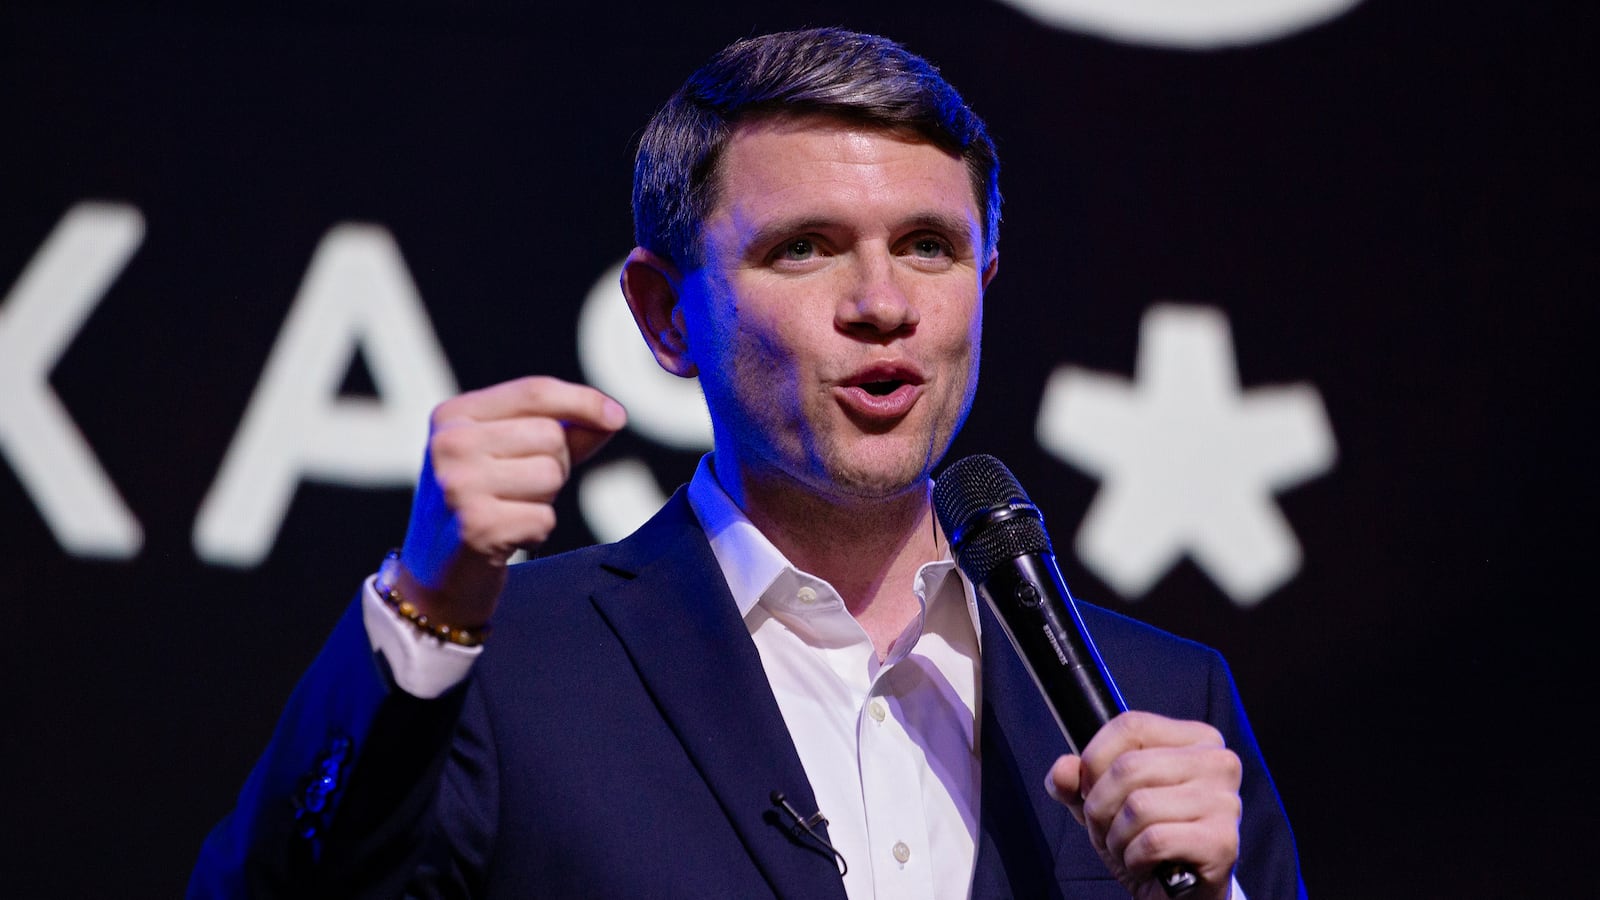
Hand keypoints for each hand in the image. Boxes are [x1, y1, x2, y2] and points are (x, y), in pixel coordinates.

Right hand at [395, 376, 626, 627]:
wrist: (439, 576)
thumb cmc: (485, 505)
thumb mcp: (514, 455)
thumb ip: (564, 430)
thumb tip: (613, 415)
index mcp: (454, 414)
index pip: (535, 391)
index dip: (583, 401)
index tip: (615, 417)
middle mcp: (449, 443)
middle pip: (550, 436)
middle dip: (553, 466)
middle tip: (518, 491)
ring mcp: (458, 484)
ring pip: (551, 474)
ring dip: (544, 500)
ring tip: (509, 511)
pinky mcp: (475, 526)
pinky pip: (545, 517)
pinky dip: (536, 531)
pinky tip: (506, 538)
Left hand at [1045, 711, 1241, 899]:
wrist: (1182, 895)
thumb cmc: (1148, 839)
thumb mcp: (1105, 803)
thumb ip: (1077, 782)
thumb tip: (1063, 771)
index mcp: (1195, 739)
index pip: (1130, 726)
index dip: (1094, 760)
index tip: (1090, 790)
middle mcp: (1218, 762)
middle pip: (1128, 767)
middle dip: (1100, 807)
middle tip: (1109, 830)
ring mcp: (1225, 801)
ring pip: (1138, 806)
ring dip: (1118, 838)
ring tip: (1130, 849)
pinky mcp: (1223, 841)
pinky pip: (1153, 841)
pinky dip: (1135, 859)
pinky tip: (1147, 866)